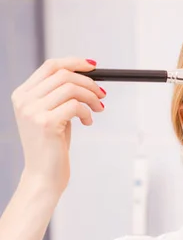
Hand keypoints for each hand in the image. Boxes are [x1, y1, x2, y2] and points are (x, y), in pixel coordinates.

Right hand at [11, 57, 105, 195]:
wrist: (43, 177)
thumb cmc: (51, 148)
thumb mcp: (51, 116)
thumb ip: (59, 97)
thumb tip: (85, 79)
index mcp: (22, 95)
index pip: (50, 66)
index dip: (74, 62)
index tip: (93, 66)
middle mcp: (25, 100)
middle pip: (63, 75)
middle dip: (88, 82)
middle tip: (102, 95)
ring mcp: (33, 111)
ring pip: (71, 88)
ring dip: (90, 97)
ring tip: (97, 110)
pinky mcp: (46, 123)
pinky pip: (75, 106)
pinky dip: (87, 112)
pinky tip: (88, 122)